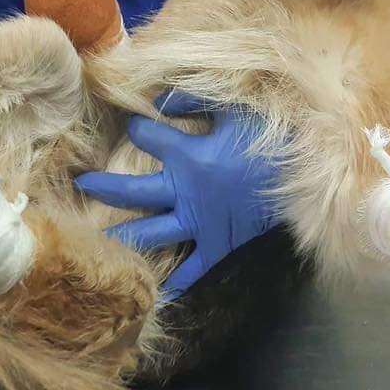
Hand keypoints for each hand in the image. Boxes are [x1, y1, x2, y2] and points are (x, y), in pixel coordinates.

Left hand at [75, 93, 279, 301]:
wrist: (309, 173)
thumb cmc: (271, 136)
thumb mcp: (234, 108)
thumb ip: (193, 97)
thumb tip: (156, 97)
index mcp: (189, 156)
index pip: (148, 137)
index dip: (137, 127)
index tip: (132, 122)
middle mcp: (186, 192)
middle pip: (134, 191)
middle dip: (105, 186)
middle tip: (81, 183)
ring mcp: (200, 221)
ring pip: (153, 231)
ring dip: (126, 234)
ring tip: (98, 239)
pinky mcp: (219, 242)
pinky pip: (195, 265)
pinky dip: (179, 279)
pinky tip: (160, 292)